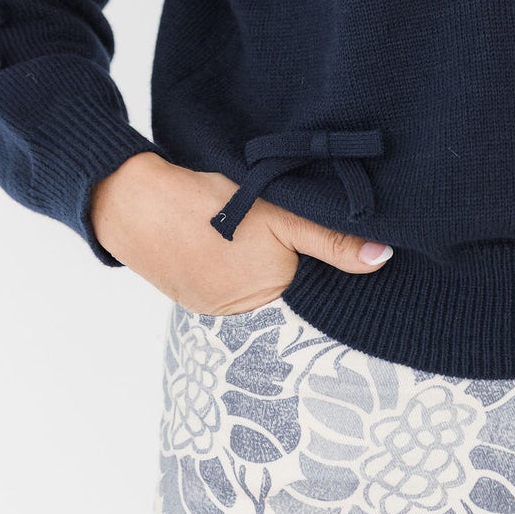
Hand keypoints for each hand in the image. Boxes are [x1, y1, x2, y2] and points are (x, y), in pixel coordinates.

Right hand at [89, 151, 394, 314]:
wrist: (132, 201)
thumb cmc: (208, 205)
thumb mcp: (279, 216)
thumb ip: (330, 240)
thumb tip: (382, 259)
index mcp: (268, 296)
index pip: (312, 280)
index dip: (317, 252)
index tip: (312, 227)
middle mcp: (240, 312)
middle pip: (283, 279)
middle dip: (285, 252)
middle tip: (273, 217)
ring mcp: (210, 305)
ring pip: (253, 276)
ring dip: (254, 253)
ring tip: (242, 222)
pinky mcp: (188, 292)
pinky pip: (223, 276)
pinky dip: (227, 255)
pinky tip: (220, 232)